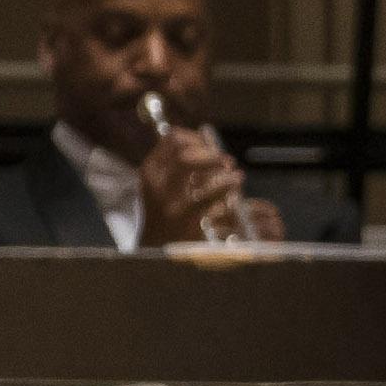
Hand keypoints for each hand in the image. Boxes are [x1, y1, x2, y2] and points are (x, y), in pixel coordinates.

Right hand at [145, 127, 256, 242]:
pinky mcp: (185, 220)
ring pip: (197, 173)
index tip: (210, 146)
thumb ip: (178, 163)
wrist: (157, 247)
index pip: (172, 139)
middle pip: (184, 153)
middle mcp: (155, 184)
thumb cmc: (164, 212)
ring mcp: (168, 202)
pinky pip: (210, 197)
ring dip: (221, 169)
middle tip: (226, 160)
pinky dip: (226, 188)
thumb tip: (206, 141)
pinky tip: (235, 188)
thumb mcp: (161, 185)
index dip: (196, 138)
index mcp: (150, 170)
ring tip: (236, 174)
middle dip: (210, 154)